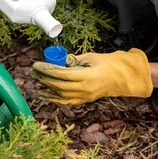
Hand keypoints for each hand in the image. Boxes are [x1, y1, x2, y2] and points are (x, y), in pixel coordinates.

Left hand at [29, 49, 152, 104]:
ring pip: (61, 95)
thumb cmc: (109, 64)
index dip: (47, 70)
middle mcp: (85, 89)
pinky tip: (44, 94)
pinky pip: (66, 101)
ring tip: (35, 79)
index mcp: (88, 76)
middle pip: (59, 85)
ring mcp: (85, 97)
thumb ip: (75, 60)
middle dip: (43, 78)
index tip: (37, 65)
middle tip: (33, 71)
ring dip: (46, 88)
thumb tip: (60, 61)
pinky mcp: (85, 100)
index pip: (62, 74)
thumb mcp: (92, 57)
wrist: (124, 78)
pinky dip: (54, 98)